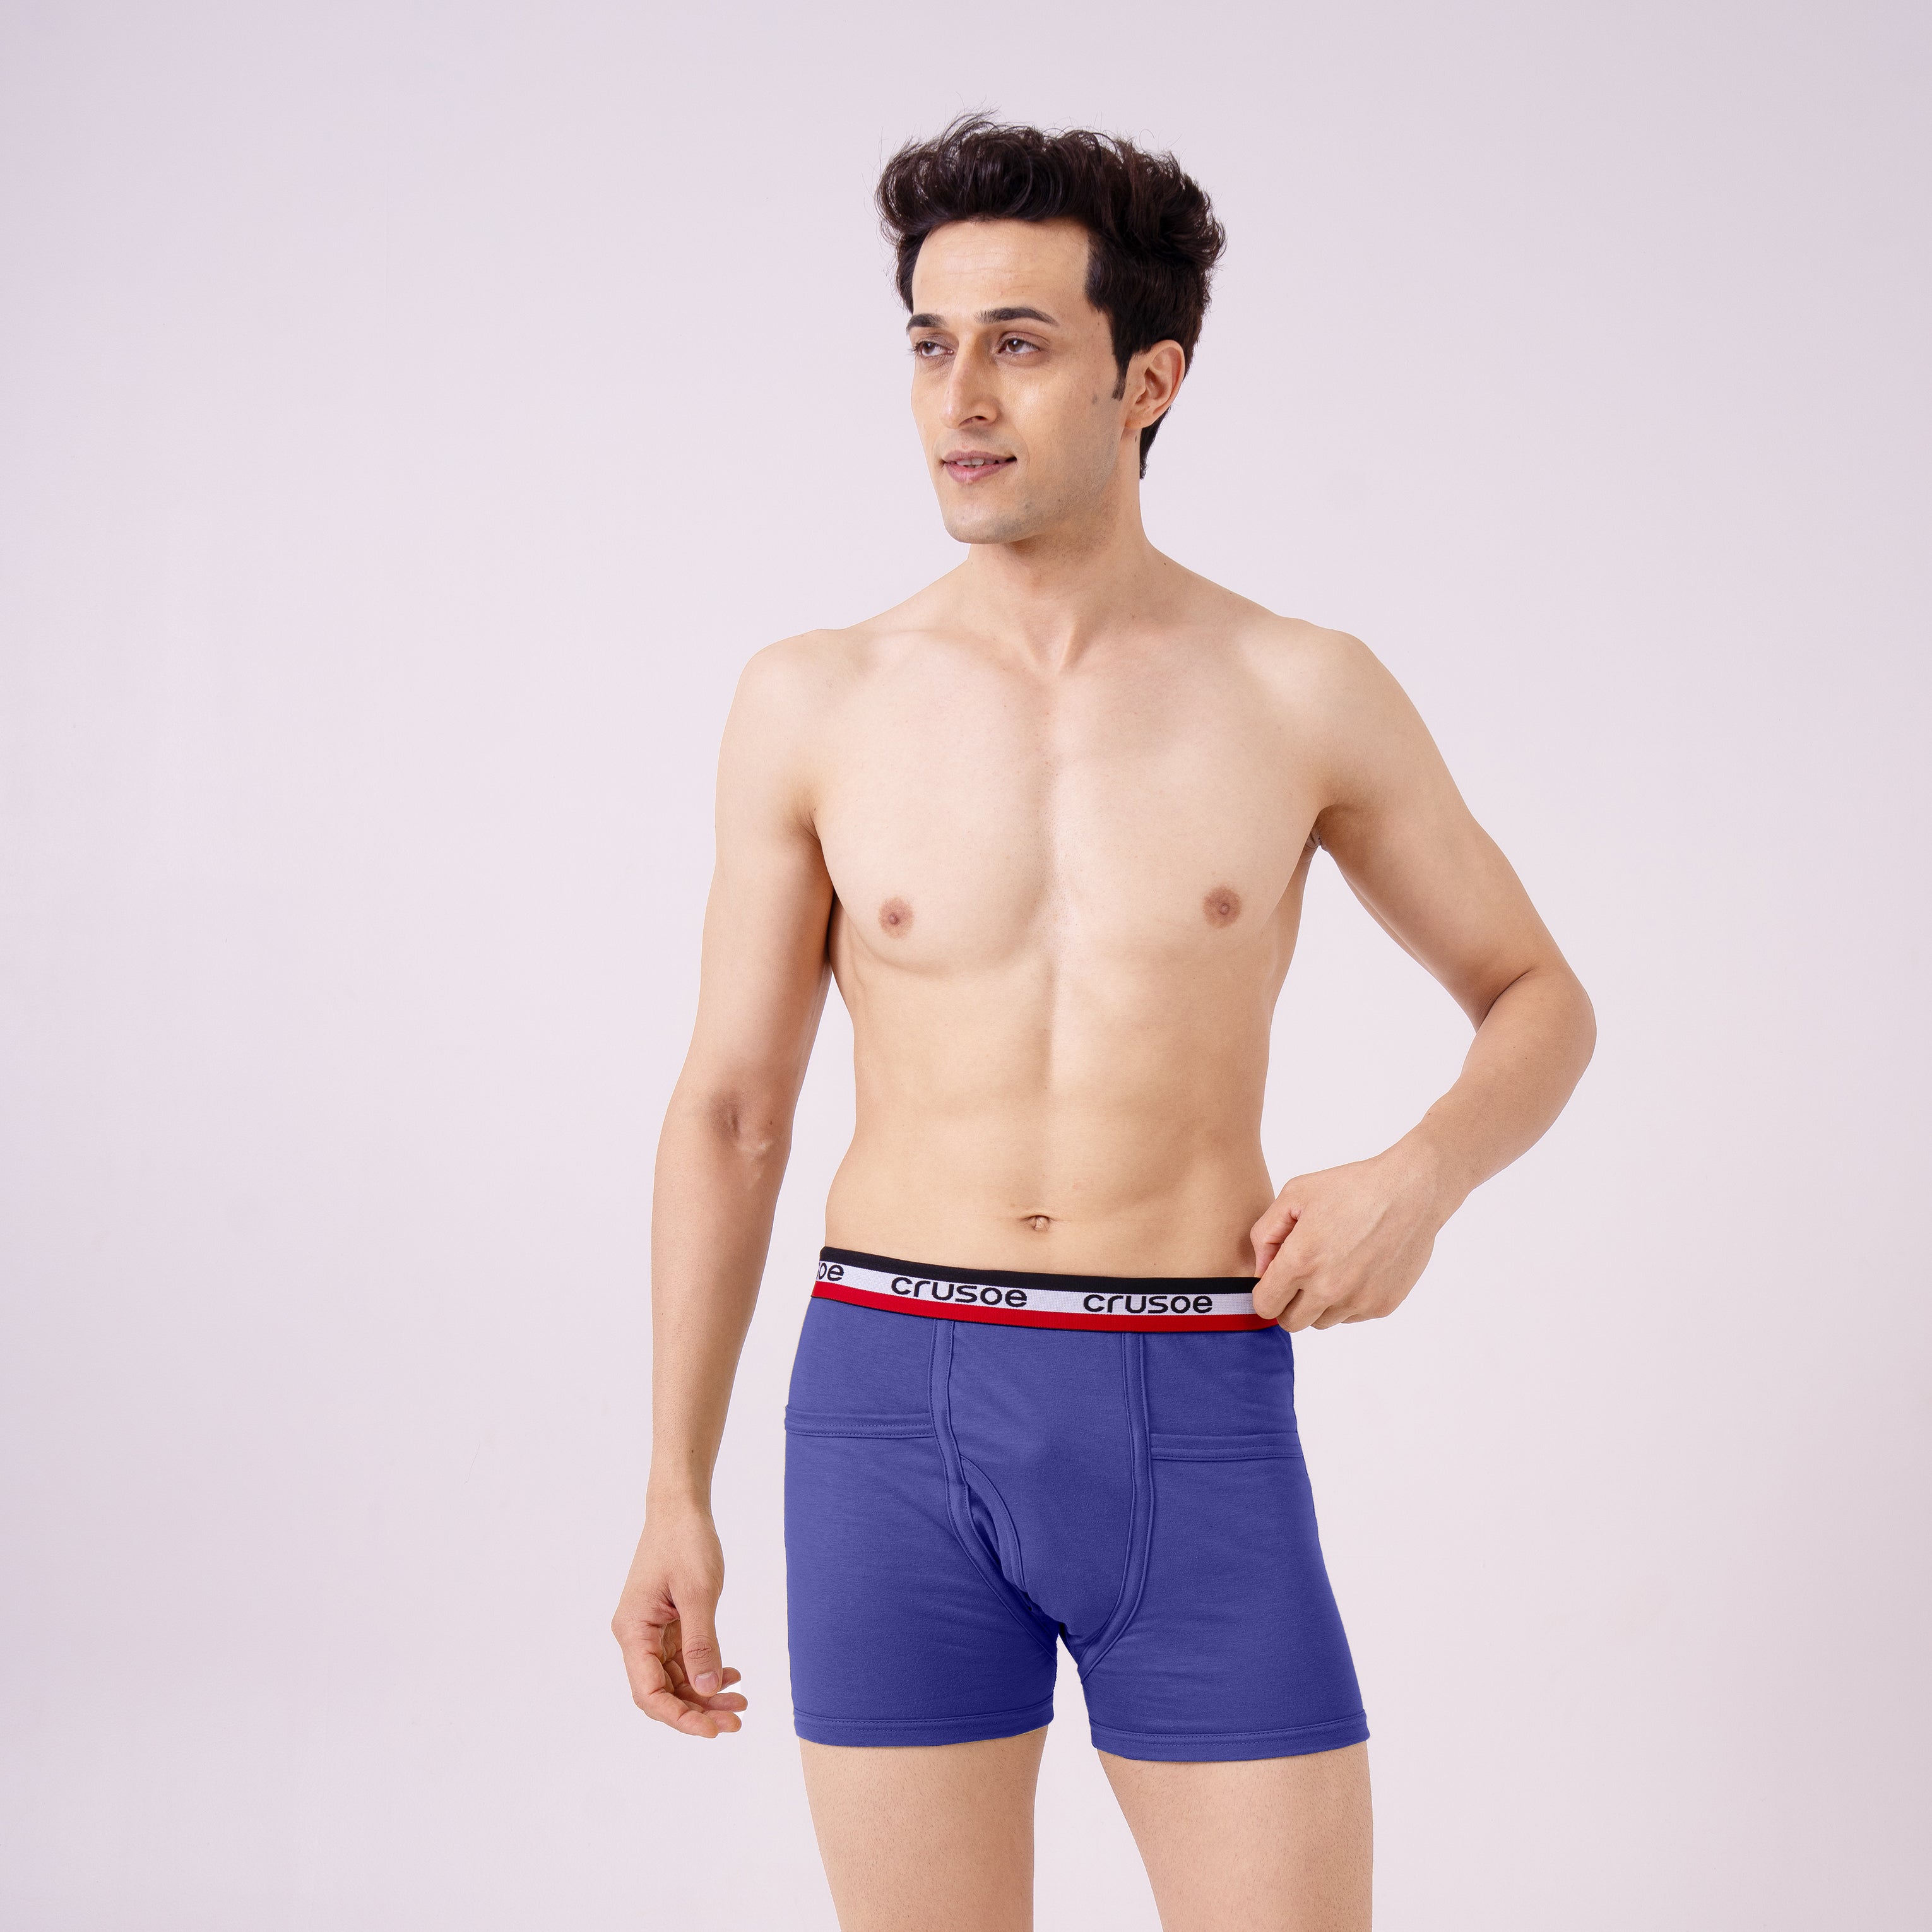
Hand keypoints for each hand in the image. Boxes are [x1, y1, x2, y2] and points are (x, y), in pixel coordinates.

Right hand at [612, 1504, 747, 1737]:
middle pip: (662, 1692)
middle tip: (737, 1722)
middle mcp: (636, 1636)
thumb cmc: (685, 1542)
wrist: (681, 1508)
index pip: (648, 1693)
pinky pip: (683, 1660)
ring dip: (705, 1693)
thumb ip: (700, 1642)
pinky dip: (706, 1670)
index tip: (713, 1729)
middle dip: (698, 1710)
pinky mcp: (667, 1624)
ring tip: (741, 1702)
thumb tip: (705, 1688)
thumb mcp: (697, 1592)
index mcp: (633, 1631)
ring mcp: (651, 1631)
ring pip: (676, 1679)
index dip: (679, 1717)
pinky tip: (732, 1676)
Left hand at [1249, 1146, 1450, 1330]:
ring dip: (1319, 1303)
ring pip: (1322, 1321)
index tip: (1275, 1279)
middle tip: (1301, 1275)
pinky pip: (1352, 1315)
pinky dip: (1349, 1300)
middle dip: (1289, 1303)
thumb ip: (1265, 1234)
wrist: (1410, 1191)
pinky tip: (1358, 1267)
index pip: (1265, 1306)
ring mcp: (1357, 1301)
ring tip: (1333, 1266)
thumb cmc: (1351, 1188)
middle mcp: (1328, 1289)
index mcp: (1300, 1261)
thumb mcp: (1295, 1194)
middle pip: (1291, 1322)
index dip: (1266, 1293)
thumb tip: (1261, 1269)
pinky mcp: (1382, 1305)